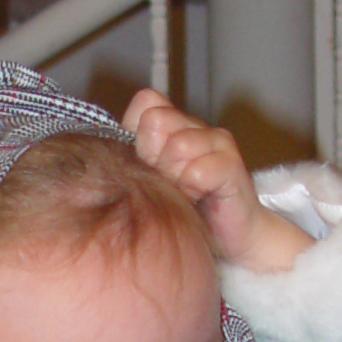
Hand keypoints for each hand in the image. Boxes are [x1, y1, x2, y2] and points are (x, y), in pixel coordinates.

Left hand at [123, 88, 310, 274]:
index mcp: (172, 125)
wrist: (231, 238)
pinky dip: (192, 190)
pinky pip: (198, 172)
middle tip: (169, 183)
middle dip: (154, 158)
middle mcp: (195, 126)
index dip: (138, 135)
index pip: (145, 102)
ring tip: (184, 193)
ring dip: (175, 179)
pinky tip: (199, 199)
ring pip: (178, 146)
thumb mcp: (151, 183)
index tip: (147, 165)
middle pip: (156, 121)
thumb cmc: (186, 210)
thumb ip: (133, 159)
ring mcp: (217, 141)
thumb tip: (109, 152)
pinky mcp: (232, 165)